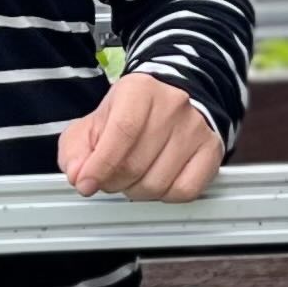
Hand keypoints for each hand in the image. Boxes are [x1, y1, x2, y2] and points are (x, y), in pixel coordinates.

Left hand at [57, 72, 223, 200]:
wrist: (169, 100)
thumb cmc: (128, 114)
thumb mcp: (93, 124)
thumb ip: (75, 151)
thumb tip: (78, 176)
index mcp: (139, 91)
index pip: (122, 133)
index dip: (101, 166)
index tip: (86, 183)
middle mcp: (172, 106)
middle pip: (137, 164)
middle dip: (114, 181)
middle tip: (109, 178)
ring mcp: (196, 129)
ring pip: (158, 183)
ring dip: (137, 191)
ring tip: (132, 177)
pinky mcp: (211, 150)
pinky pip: (185, 191)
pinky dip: (165, 195)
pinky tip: (156, 181)